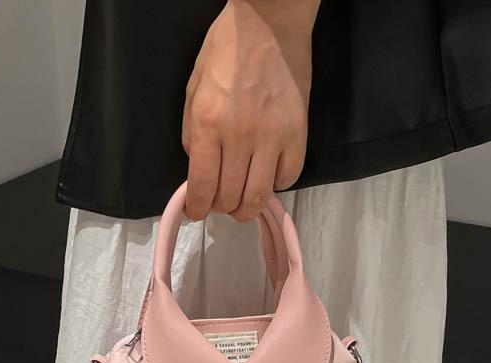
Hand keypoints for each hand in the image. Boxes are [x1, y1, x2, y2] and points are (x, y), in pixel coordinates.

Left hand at [182, 0, 318, 221]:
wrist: (270, 23)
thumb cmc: (227, 50)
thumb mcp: (194, 87)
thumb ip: (192, 131)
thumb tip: (198, 168)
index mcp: (208, 124)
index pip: (201, 186)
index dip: (197, 208)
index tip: (197, 212)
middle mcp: (239, 137)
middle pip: (230, 198)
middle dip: (220, 208)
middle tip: (220, 202)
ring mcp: (272, 138)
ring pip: (258, 197)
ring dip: (246, 207)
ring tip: (242, 201)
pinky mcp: (298, 135)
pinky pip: (288, 178)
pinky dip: (276, 185)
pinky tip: (267, 175)